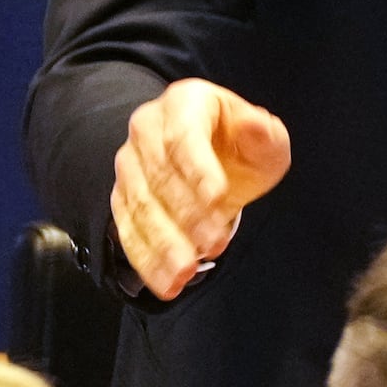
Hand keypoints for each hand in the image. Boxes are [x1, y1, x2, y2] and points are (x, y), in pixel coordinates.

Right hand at [110, 79, 292, 299]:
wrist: (213, 160)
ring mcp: (129, 164)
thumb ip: (263, 135)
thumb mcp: (265, 141)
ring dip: (162, 242)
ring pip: (139, 206)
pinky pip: (128, 230)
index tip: (219, 198)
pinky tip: (167, 283)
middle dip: (186, 214)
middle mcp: (147, 129)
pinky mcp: (122, 197)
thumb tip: (254, 124)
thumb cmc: (240, 148)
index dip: (199, 168)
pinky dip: (146, 260)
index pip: (184, 135)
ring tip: (186, 272)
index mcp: (184, 103)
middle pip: (159, 174)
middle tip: (214, 244)